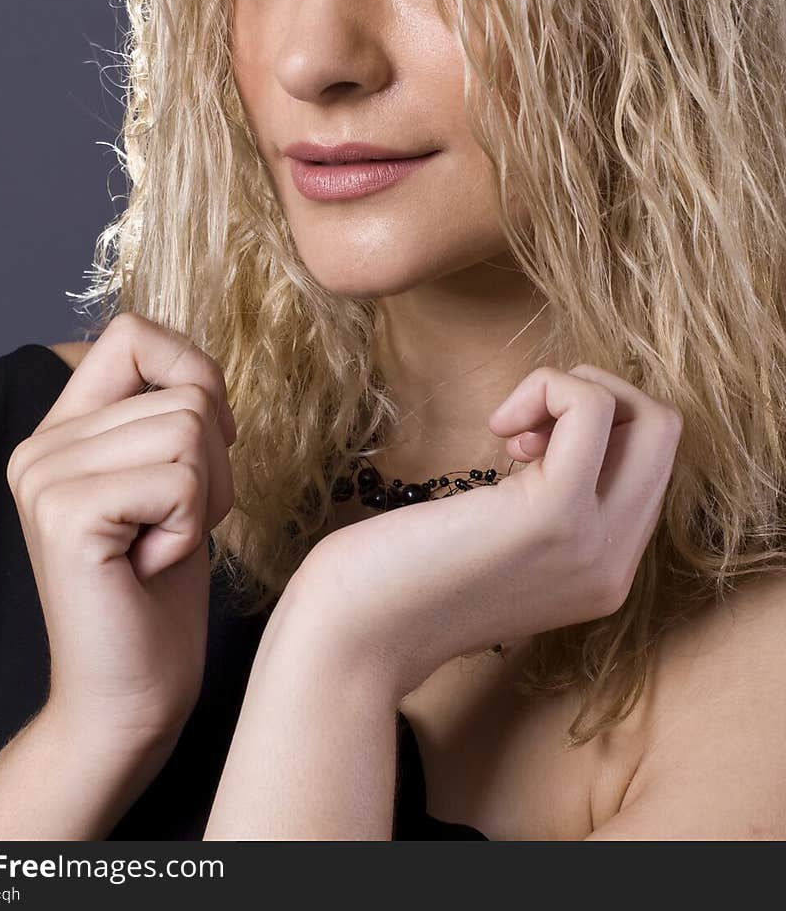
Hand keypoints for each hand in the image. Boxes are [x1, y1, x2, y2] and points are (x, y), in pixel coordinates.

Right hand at [6, 311, 236, 751]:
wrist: (131, 694)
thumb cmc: (160, 590)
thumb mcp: (169, 480)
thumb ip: (166, 413)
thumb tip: (198, 365)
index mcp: (60, 429)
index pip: (133, 332)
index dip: (193, 371)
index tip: (207, 439)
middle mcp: (40, 446)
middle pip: (184, 391)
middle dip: (215, 461)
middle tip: (177, 525)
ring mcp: (46, 478)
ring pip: (190, 429)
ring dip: (205, 496)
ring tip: (164, 543)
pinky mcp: (68, 515)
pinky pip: (180, 479)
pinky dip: (190, 525)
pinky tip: (153, 564)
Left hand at [289, 363, 681, 701]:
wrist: (355, 633)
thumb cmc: (402, 574)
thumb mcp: (498, 542)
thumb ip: (546, 504)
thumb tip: (553, 429)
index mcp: (605, 570)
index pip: (651, 467)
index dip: (596, 431)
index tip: (527, 445)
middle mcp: (616, 565)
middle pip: (666, 436)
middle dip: (601, 396)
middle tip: (526, 423)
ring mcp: (593, 544)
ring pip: (651, 420)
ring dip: (576, 389)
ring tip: (510, 428)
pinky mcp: (553, 514)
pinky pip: (590, 410)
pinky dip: (549, 386)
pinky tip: (497, 427)